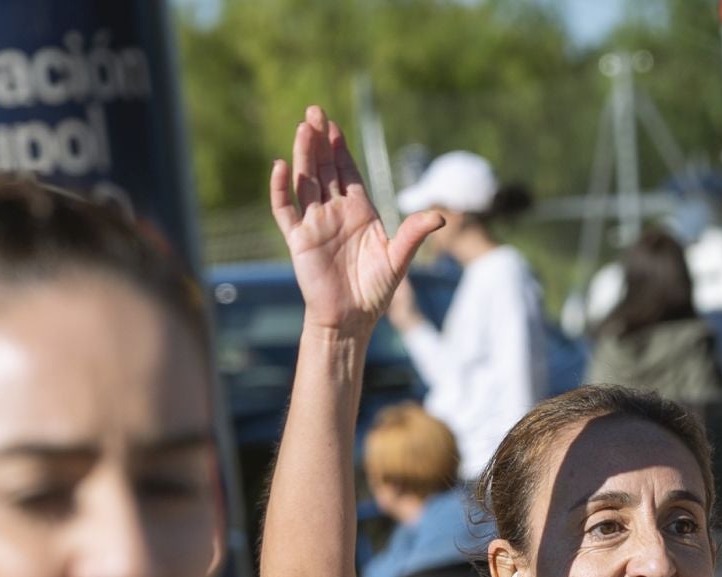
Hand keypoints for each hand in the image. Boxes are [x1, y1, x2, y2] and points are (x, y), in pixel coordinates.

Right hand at [270, 105, 442, 336]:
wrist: (351, 319)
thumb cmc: (375, 291)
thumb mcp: (398, 260)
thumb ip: (414, 235)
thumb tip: (440, 215)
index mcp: (359, 211)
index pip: (347, 172)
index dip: (340, 148)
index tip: (335, 126)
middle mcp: (335, 212)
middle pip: (325, 169)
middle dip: (319, 141)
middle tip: (314, 112)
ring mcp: (315, 223)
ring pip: (306, 181)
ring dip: (303, 155)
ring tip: (302, 127)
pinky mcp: (298, 239)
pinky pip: (285, 209)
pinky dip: (281, 189)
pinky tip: (281, 166)